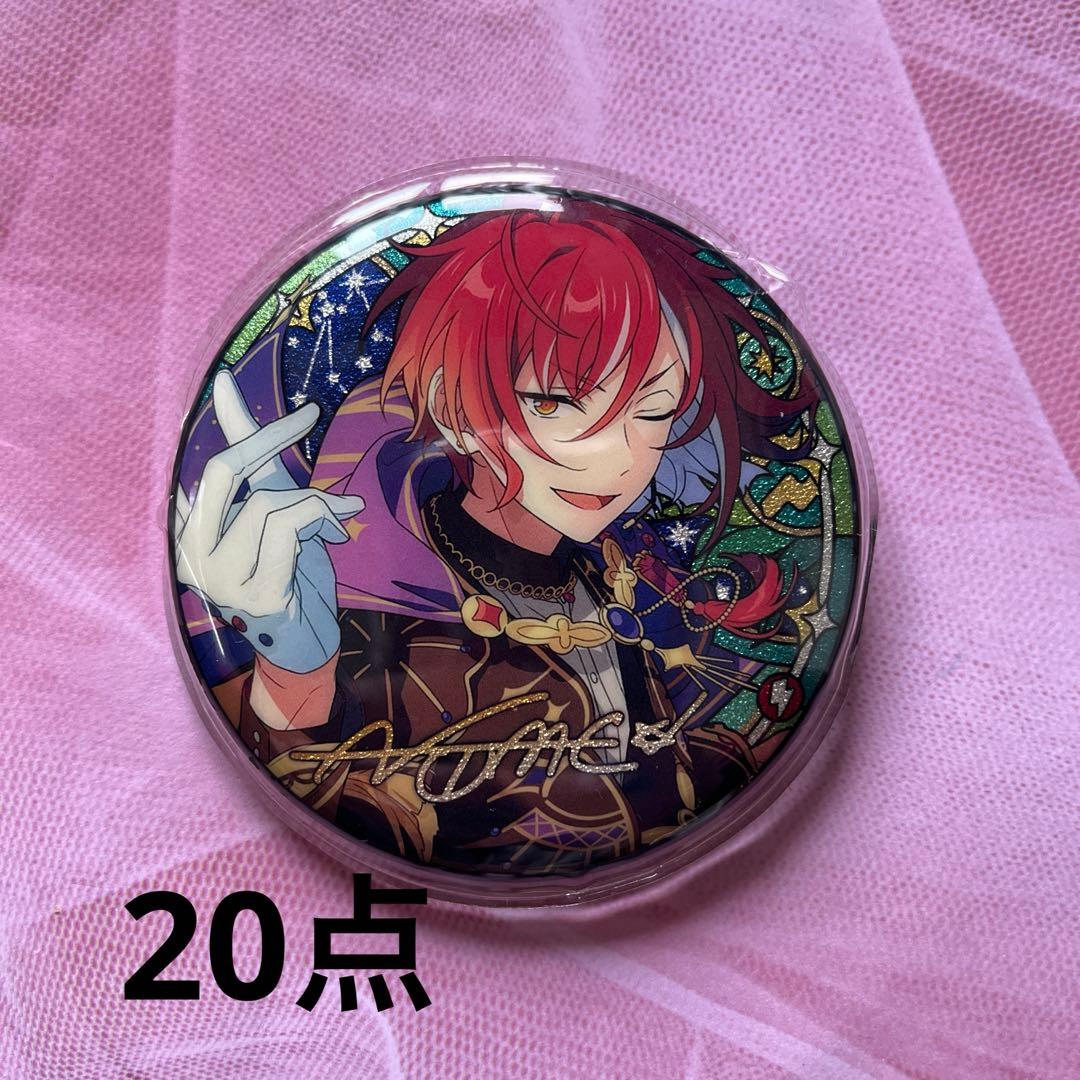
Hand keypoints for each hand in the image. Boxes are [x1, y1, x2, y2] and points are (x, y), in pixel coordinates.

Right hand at [174, 370, 363, 672]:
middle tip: (308, 418)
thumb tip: (225, 390)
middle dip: (270, 438)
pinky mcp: (256, 595)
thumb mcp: (274, 514)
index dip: (248, 427)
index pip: (212, 467)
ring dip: (315, 502)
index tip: (289, 404)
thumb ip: (259, 465)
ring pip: (267, 503)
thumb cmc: (289, 576)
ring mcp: (219, 580)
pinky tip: (337, 533)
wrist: (305, 646)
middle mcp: (190, 556)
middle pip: (223, 472)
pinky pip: (289, 529)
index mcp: (188, 533)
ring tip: (337, 517)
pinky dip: (322, 519)